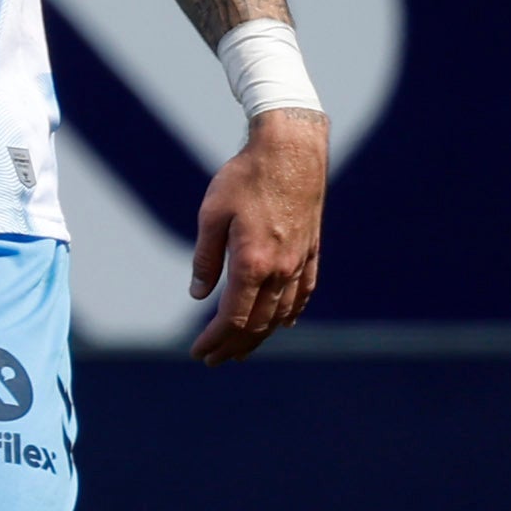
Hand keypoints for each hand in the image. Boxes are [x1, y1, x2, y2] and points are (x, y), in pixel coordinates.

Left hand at [185, 108, 326, 363]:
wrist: (292, 150)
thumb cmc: (245, 178)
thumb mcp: (211, 215)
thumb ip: (205, 258)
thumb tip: (199, 295)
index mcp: (253, 262)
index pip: (233, 318)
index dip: (215, 339)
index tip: (198, 352)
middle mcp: (281, 269)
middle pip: (258, 323)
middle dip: (234, 346)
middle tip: (214, 360)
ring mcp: (300, 261)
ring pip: (282, 313)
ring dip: (261, 336)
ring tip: (241, 350)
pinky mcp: (311, 250)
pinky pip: (303, 292)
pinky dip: (291, 313)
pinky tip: (283, 323)